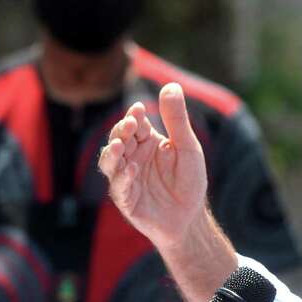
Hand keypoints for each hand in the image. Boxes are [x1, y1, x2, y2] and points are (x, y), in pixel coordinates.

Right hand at [99, 82, 206, 249]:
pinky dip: (123, 178)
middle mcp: (132, 157)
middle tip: (130, 124)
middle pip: (119, 139)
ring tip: (120, 145)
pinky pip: (119, 187)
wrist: (190, 217)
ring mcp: (126, 178)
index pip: (135, 124)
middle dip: (121, 131)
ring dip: (113, 153)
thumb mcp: (187, 146)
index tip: (139, 109)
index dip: (134, 116)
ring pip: (110, 162)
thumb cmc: (189, 180)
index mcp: (146, 142)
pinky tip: (132, 170)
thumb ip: (177, 119)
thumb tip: (171, 85)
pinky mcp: (126, 199)